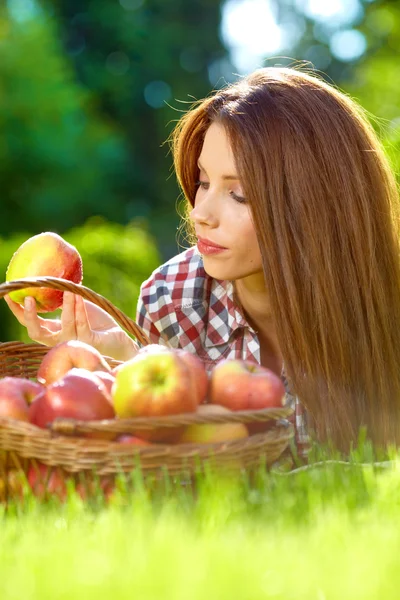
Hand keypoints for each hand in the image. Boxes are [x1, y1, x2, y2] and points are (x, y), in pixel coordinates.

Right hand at [4, 292, 138, 361]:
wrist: (118, 338)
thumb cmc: (96, 321)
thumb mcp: (77, 304)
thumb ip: (63, 295)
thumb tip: (51, 276)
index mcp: (53, 330)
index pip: (29, 323)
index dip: (18, 311)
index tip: (10, 294)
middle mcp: (60, 339)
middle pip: (36, 333)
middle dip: (30, 316)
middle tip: (29, 298)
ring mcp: (74, 342)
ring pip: (64, 325)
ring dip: (66, 305)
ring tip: (69, 288)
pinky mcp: (89, 342)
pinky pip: (81, 324)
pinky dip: (79, 309)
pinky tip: (79, 295)